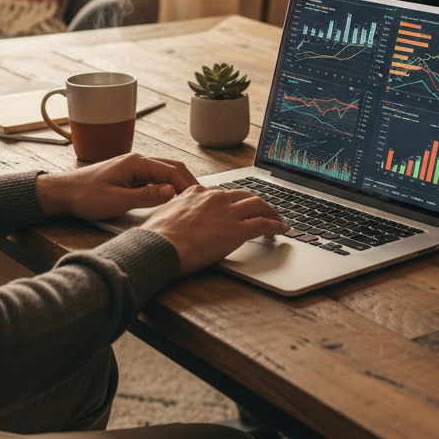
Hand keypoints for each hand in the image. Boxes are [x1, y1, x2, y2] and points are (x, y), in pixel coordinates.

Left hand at [35, 153, 198, 220]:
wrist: (63, 193)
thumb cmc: (85, 197)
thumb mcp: (116, 201)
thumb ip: (145, 197)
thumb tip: (171, 192)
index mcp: (136, 163)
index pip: (172, 170)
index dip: (187, 185)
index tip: (198, 199)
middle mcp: (137, 160)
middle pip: (172, 166)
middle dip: (189, 180)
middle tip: (202, 197)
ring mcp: (133, 166)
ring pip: (165, 170)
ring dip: (179, 182)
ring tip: (191, 198)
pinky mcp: (129, 174)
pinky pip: (155, 176)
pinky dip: (167, 184)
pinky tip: (171, 197)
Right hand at [140, 185, 288, 274]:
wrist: (158, 246)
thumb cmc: (156, 237)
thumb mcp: (166, 215)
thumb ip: (180, 213)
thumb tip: (181, 222)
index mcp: (197, 192)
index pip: (223, 194)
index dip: (235, 202)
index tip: (239, 207)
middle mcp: (215, 198)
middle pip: (244, 195)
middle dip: (257, 203)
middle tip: (264, 211)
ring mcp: (227, 212)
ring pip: (258, 205)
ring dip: (270, 212)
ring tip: (277, 220)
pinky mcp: (237, 230)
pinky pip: (263, 224)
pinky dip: (276, 225)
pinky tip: (282, 229)